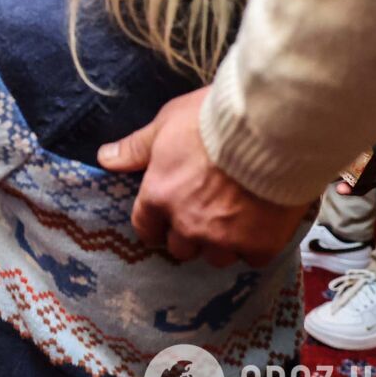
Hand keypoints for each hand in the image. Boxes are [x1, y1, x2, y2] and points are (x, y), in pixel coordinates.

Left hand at [97, 88, 312, 266]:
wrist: (270, 129)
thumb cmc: (214, 120)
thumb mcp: (166, 123)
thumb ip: (136, 148)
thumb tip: (105, 158)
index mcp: (160, 197)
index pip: (146, 228)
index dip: (156, 224)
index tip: (165, 220)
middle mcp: (188, 224)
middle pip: (181, 248)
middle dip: (190, 233)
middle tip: (207, 211)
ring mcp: (225, 238)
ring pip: (217, 256)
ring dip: (223, 242)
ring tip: (238, 217)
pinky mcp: (260, 244)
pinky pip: (254, 257)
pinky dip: (257, 243)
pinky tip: (263, 222)